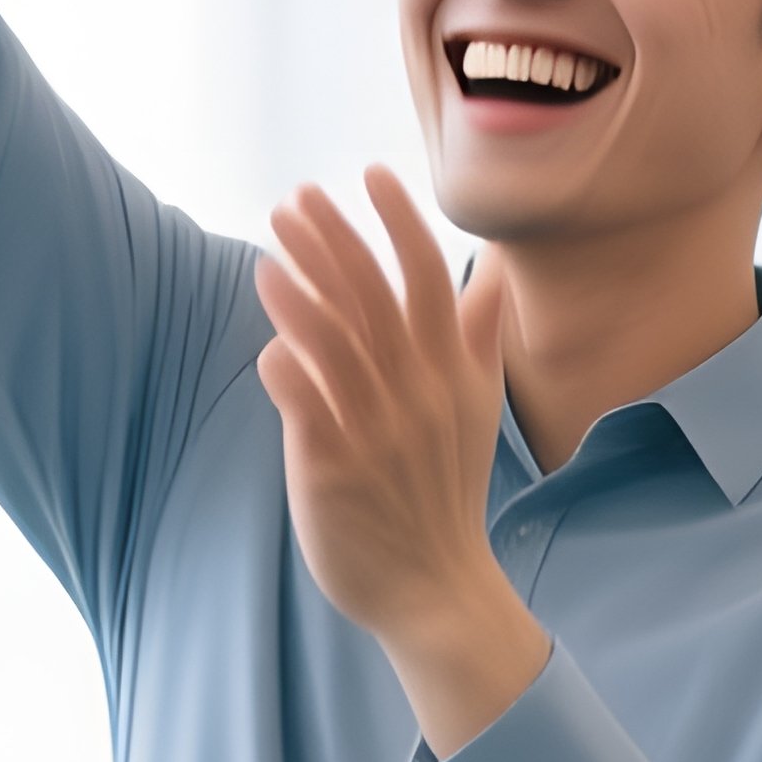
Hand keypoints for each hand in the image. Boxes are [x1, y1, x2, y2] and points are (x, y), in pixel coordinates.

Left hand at [253, 163, 510, 646]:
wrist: (435, 588)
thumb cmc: (447, 490)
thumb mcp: (477, 411)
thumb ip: (478, 338)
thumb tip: (494, 272)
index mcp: (453, 373)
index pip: (429, 277)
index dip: (399, 221)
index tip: (370, 173)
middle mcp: (417, 394)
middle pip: (371, 298)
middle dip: (331, 241)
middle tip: (294, 199)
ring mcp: (375, 432)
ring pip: (333, 346)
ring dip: (299, 296)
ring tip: (267, 255)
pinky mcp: (334, 472)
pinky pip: (305, 409)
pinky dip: (287, 372)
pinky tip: (269, 347)